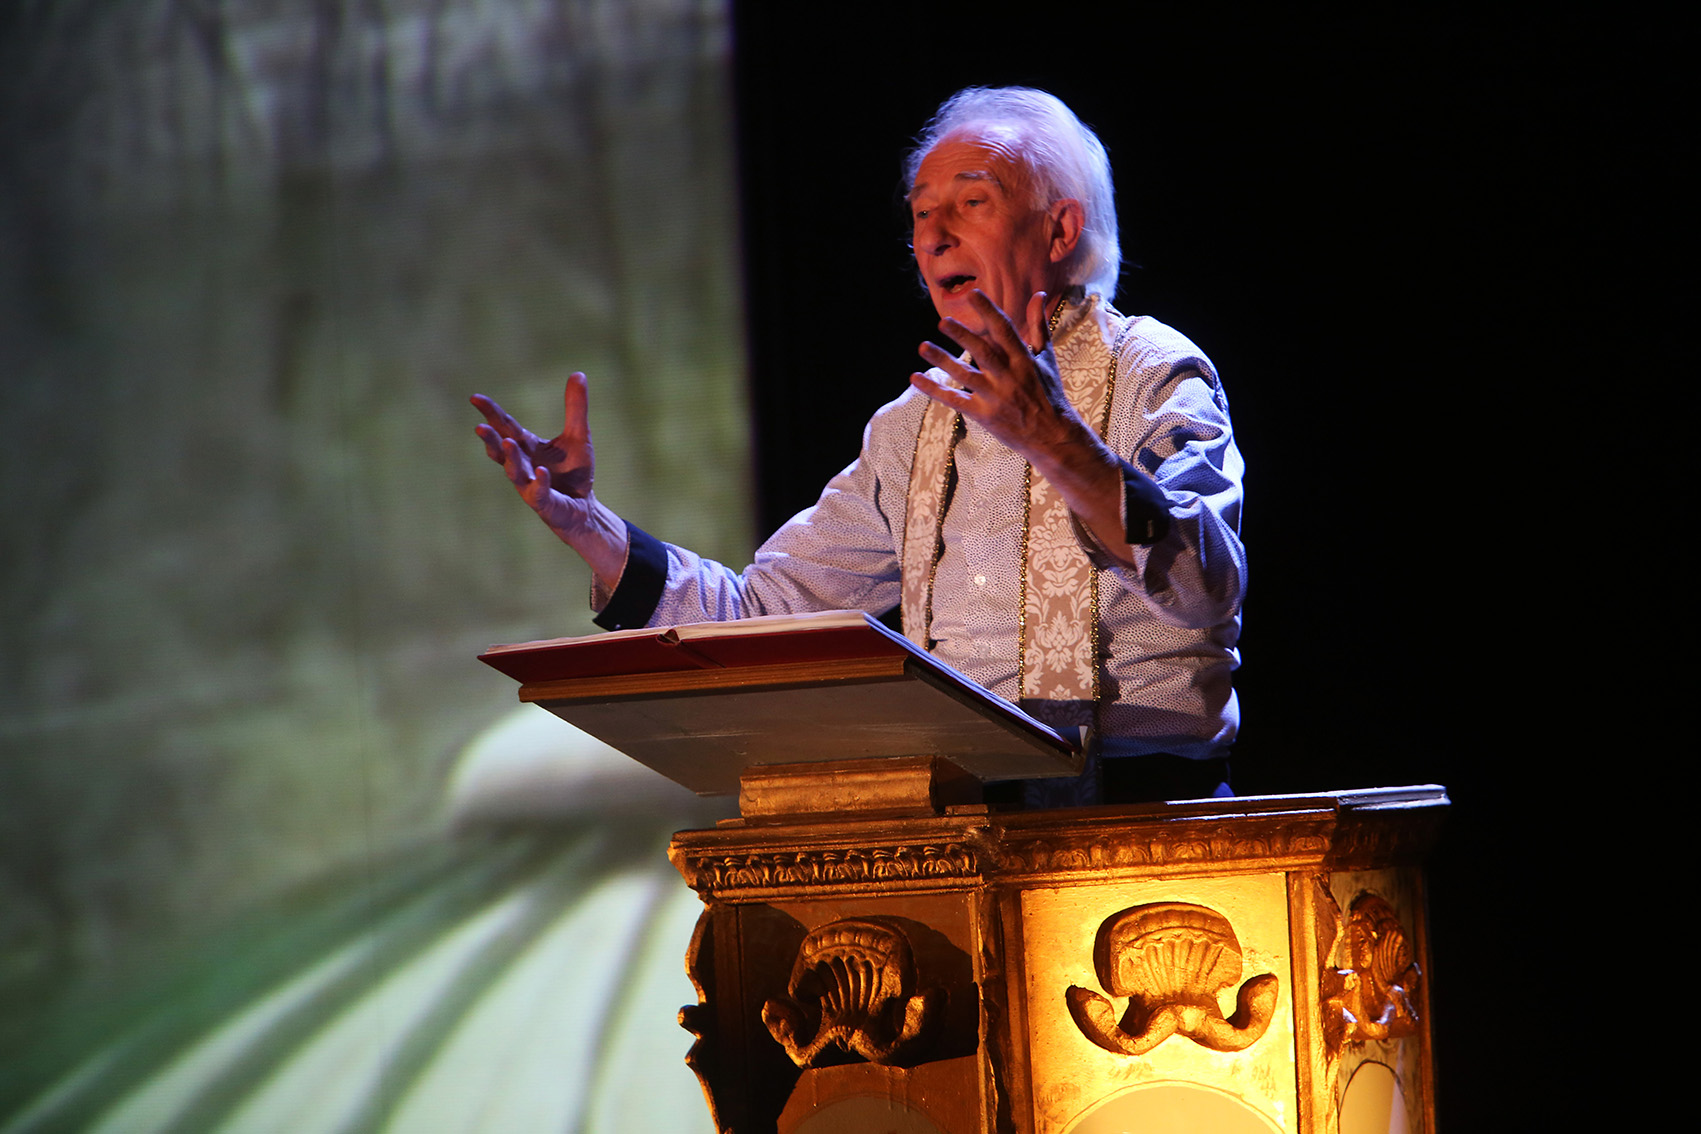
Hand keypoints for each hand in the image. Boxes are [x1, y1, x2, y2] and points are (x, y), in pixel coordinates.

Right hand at [471, 373, 626, 585]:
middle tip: (479, 427)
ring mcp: (530, 484)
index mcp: (528, 447)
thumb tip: (578, 373)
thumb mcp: (578, 435)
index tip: (474, 398)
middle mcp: (523, 465)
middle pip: (502, 449)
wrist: (585, 508)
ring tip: (507, 443)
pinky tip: (541, 470)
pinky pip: (538, 492)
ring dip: (510, 458)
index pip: (506, 426)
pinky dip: (539, 481)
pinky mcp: (544, 502)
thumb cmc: (575, 473)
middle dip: (490, 439)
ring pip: (514, 471)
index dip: (491, 413)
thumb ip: (575, 407)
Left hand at [910, 289, 1137, 564]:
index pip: (1004, 330)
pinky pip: (954, 400)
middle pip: (983, 352)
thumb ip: (1038, 326)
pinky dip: (934, 390)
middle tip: (943, 322)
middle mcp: (1008, 377)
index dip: (989, 311)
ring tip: (923, 347)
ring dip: (942, 361)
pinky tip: (915, 379)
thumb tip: (1038, 295)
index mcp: (1023, 360)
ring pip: (965, 375)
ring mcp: (994, 397)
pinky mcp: (983, 414)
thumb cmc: (1049, 393)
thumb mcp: (1046, 358)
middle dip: (963, 336)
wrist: (1052, 436)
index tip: (973, 294)